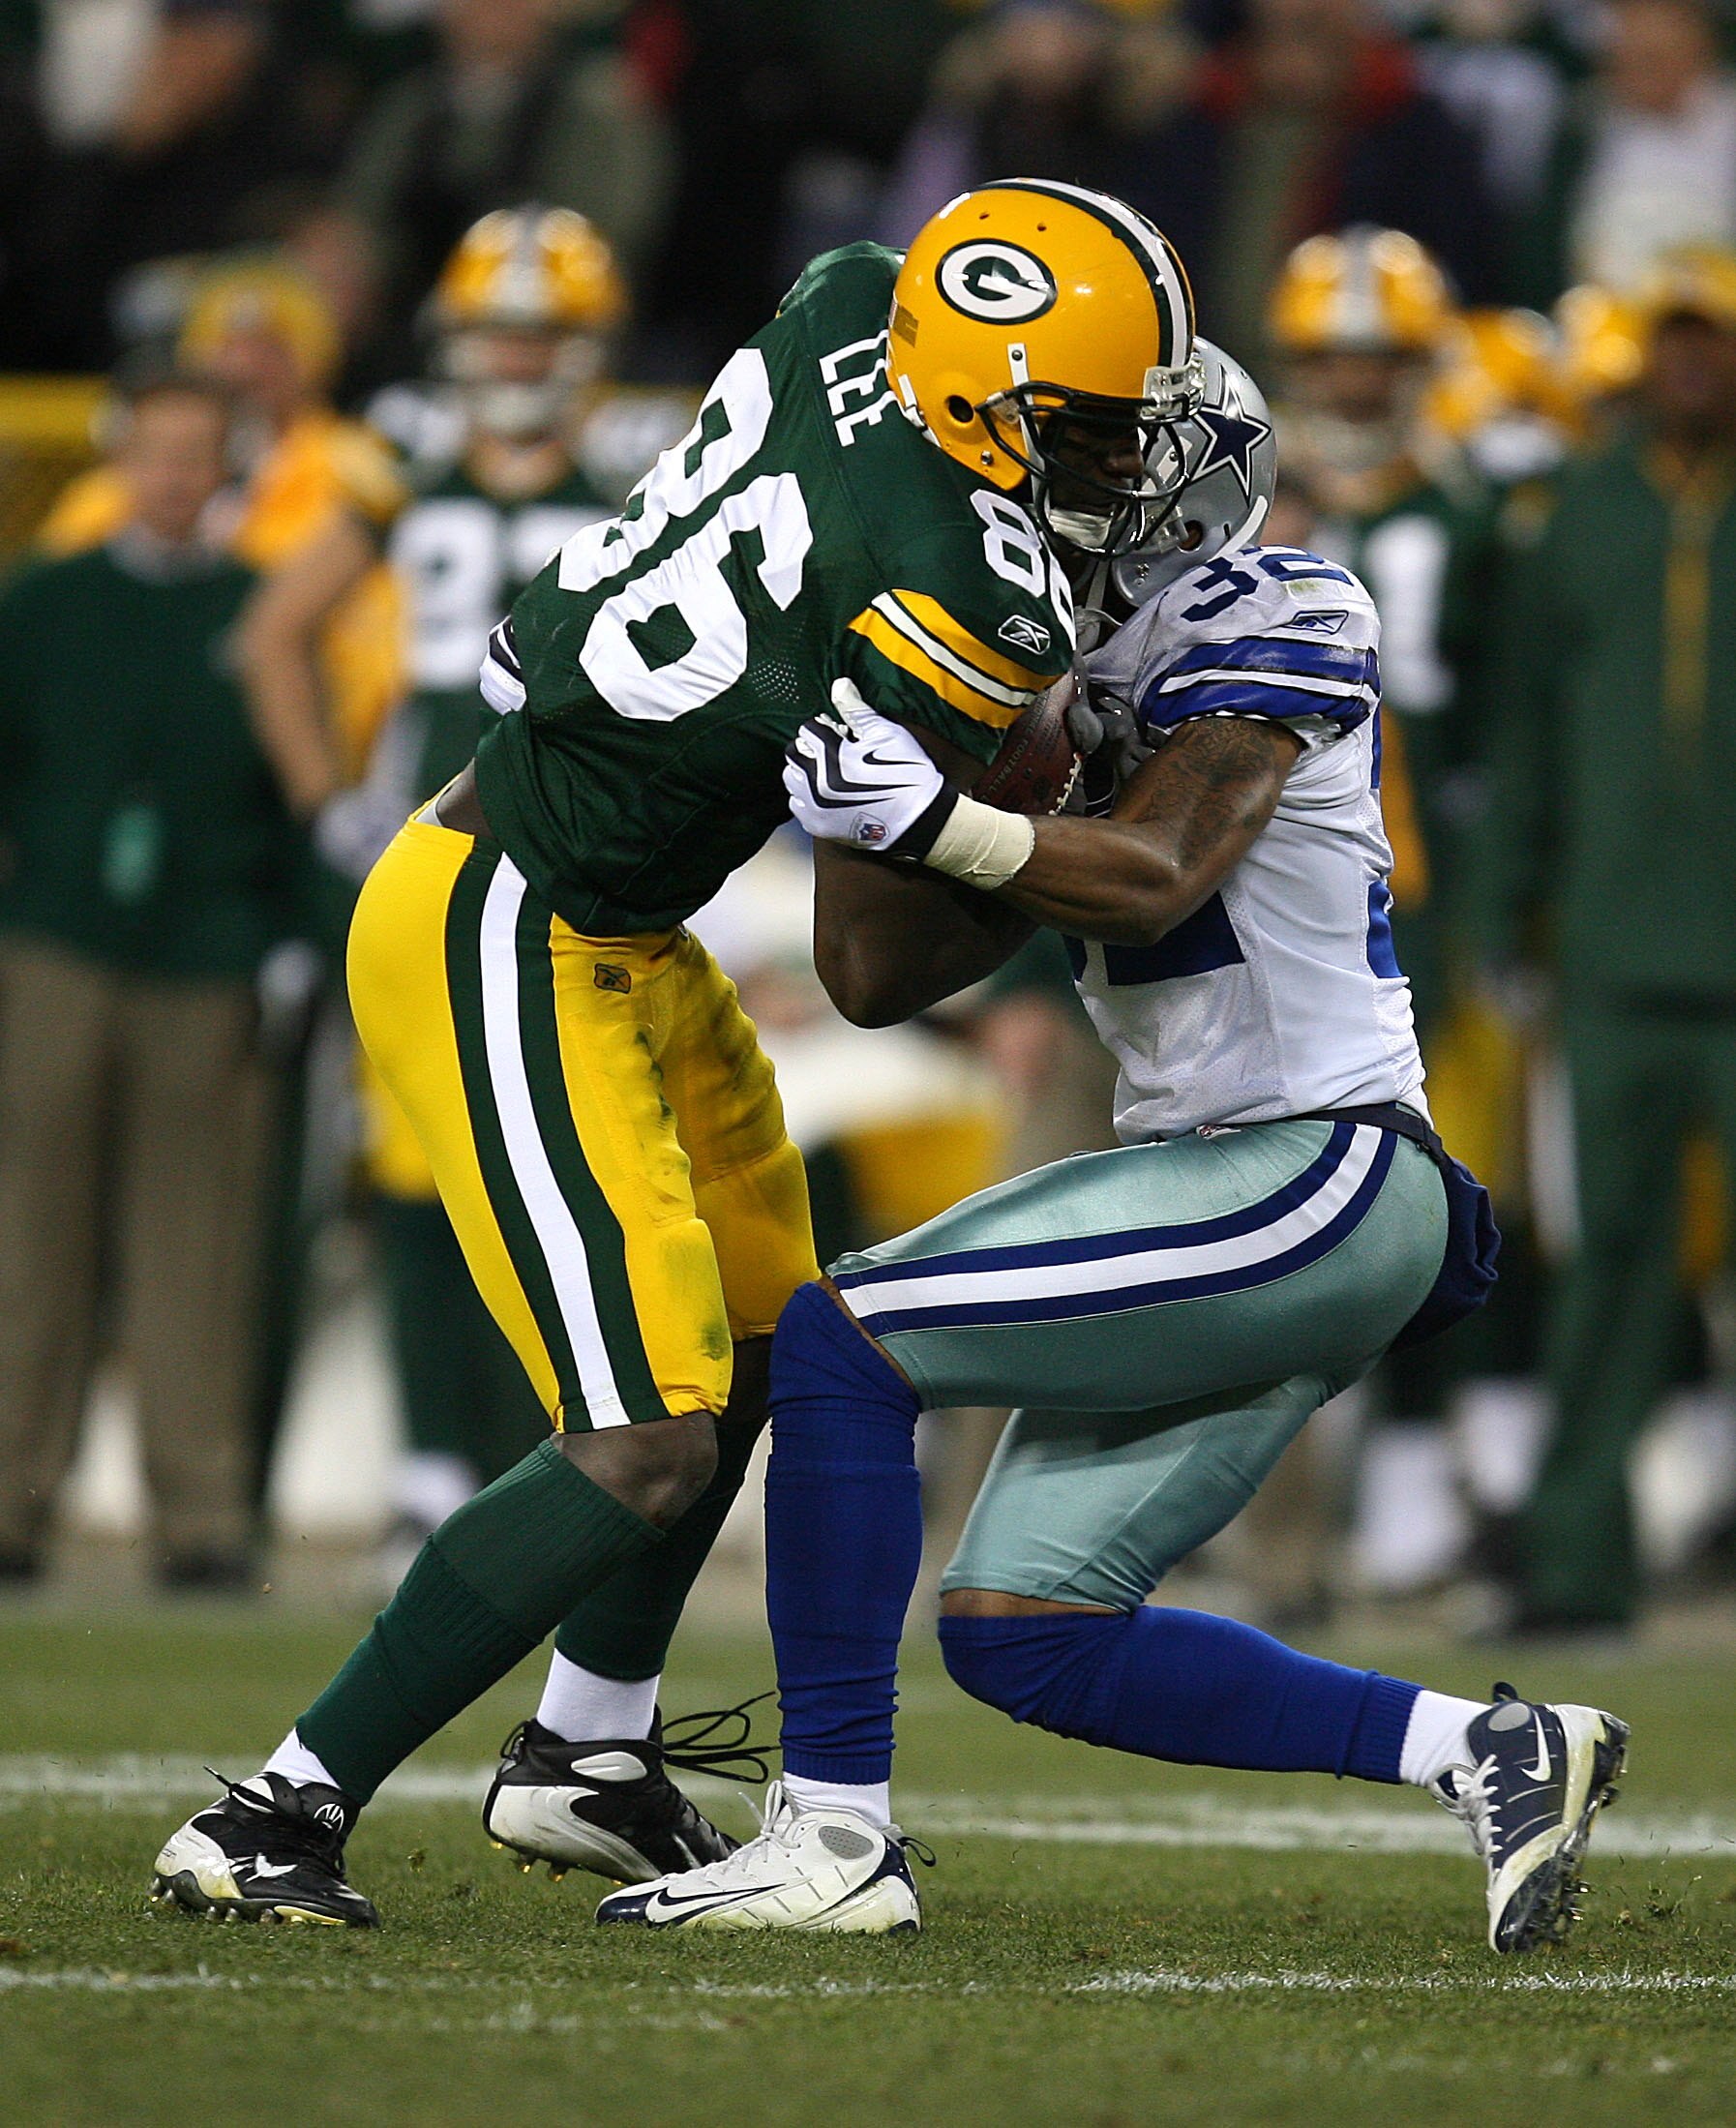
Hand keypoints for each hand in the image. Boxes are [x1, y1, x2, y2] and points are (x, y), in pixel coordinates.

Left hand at [783, 678, 957, 855]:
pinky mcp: (818, 826)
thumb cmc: (906, 772)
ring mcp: (814, 806)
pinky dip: (806, 796)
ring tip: (828, 772)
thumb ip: (856, 709)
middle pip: (795, 752)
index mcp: (830, 755)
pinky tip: (827, 793)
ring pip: (791, 779)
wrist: (919, 819)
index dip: (826, 727)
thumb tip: (839, 683)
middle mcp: (815, 782)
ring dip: (805, 771)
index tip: (841, 733)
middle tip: (834, 752)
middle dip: (811, 748)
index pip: (809, 729)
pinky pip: (797, 805)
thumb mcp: (886, 733)